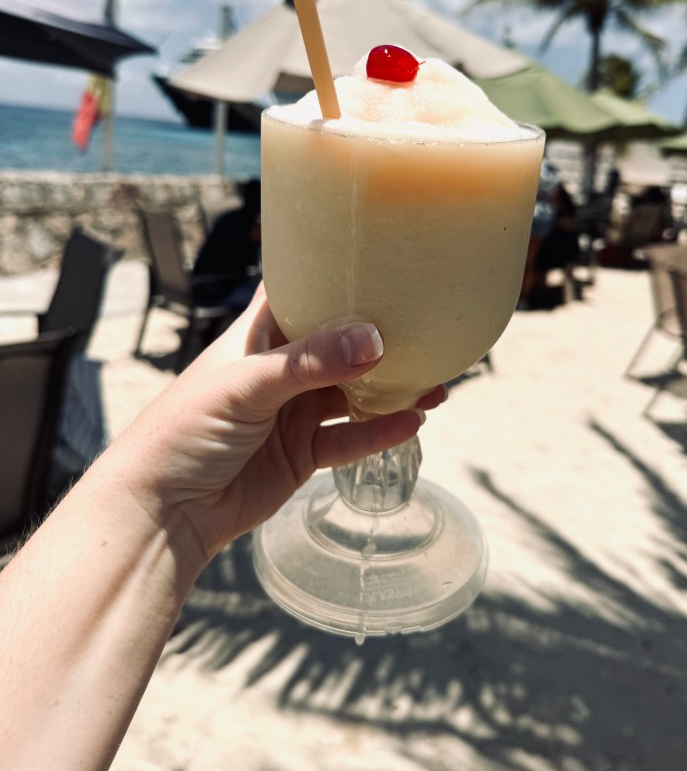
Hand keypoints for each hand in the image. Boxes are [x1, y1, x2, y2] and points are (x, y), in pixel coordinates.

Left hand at [115, 284, 445, 561]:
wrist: (163, 511)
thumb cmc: (184, 431)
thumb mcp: (246, 385)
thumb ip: (310, 363)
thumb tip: (373, 340)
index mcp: (257, 337)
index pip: (300, 293)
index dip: (335, 276)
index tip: (381, 262)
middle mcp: (279, 370)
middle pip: (339, 346)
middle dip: (380, 340)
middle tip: (427, 331)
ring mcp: (291, 413)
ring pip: (352, 394)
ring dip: (391, 388)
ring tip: (436, 381)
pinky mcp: (301, 455)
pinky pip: (349, 440)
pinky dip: (380, 432)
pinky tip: (413, 422)